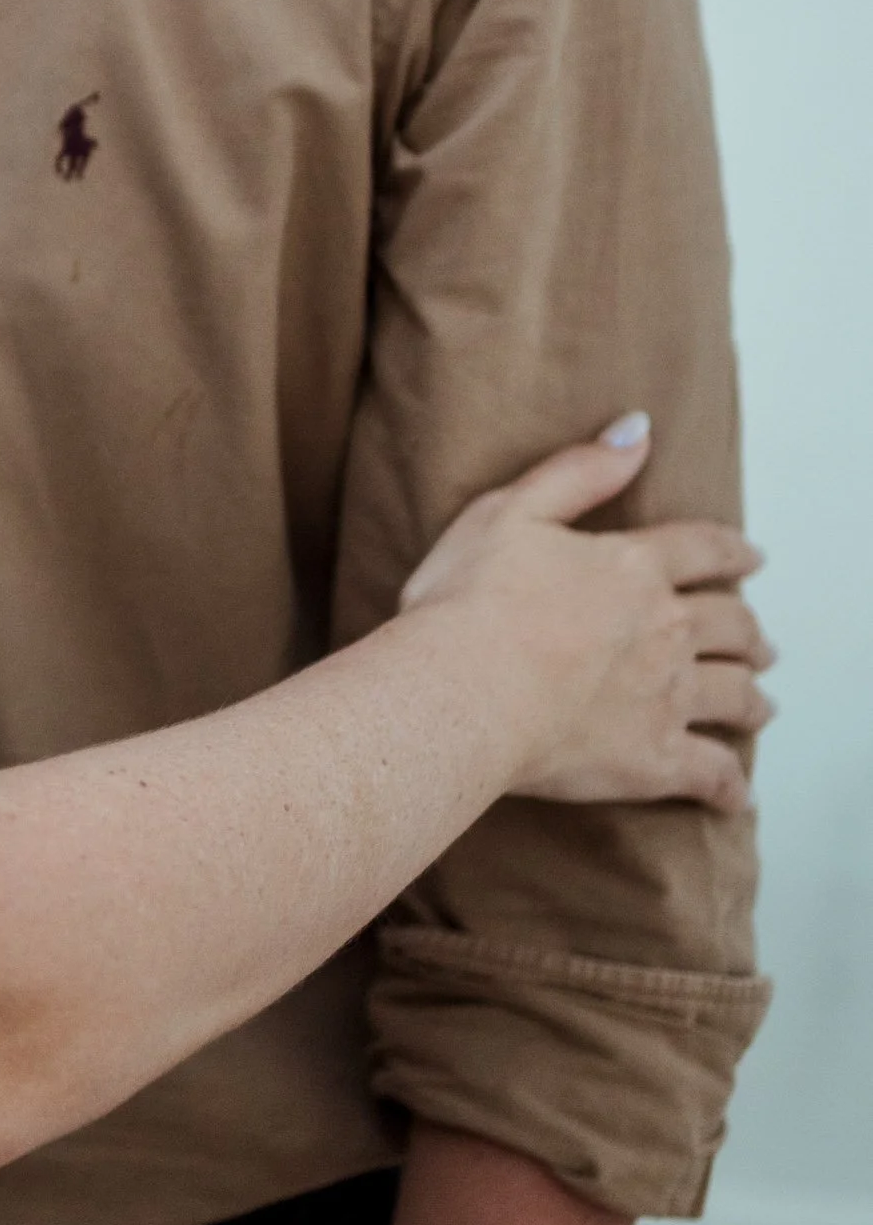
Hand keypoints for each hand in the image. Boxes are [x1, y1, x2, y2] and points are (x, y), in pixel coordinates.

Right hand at [397, 417, 771, 813]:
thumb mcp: (510, 511)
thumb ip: (579, 471)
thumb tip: (637, 429)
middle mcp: (664, 631)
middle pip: (729, 626)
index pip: (700, 551)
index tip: (751, 558)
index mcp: (632, 569)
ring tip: (760, 704)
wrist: (464, 691)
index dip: (730, 552)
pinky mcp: (653, 760)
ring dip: (752, 698)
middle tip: (758, 639)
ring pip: (733, 695)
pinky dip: (730, 786)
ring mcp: (666, 697)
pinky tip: (738, 795)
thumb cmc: (468, 603)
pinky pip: (710, 775)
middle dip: (748, 632)